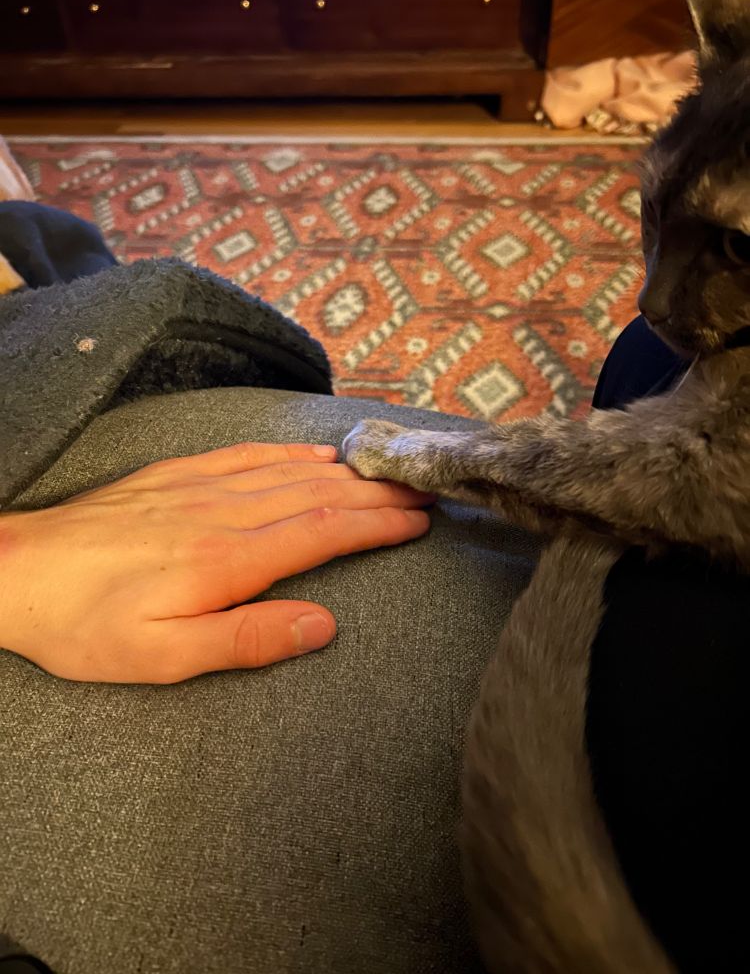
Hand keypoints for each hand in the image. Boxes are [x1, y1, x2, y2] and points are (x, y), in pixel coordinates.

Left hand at [0, 441, 431, 683]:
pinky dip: (289, 453)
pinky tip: (313, 454)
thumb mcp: (163, 657)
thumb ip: (246, 639)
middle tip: (423, 490)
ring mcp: (197, 486)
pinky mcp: (174, 476)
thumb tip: (322, 625)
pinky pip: (246, 455)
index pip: (322, 532)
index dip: (376, 524)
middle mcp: (221, 513)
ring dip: (345, 472)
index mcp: (226, 560)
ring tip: (387, 472)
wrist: (14, 571)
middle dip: (376, 493)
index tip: (418, 520)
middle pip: (317, 494)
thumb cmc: (85, 626)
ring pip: (289, 471)